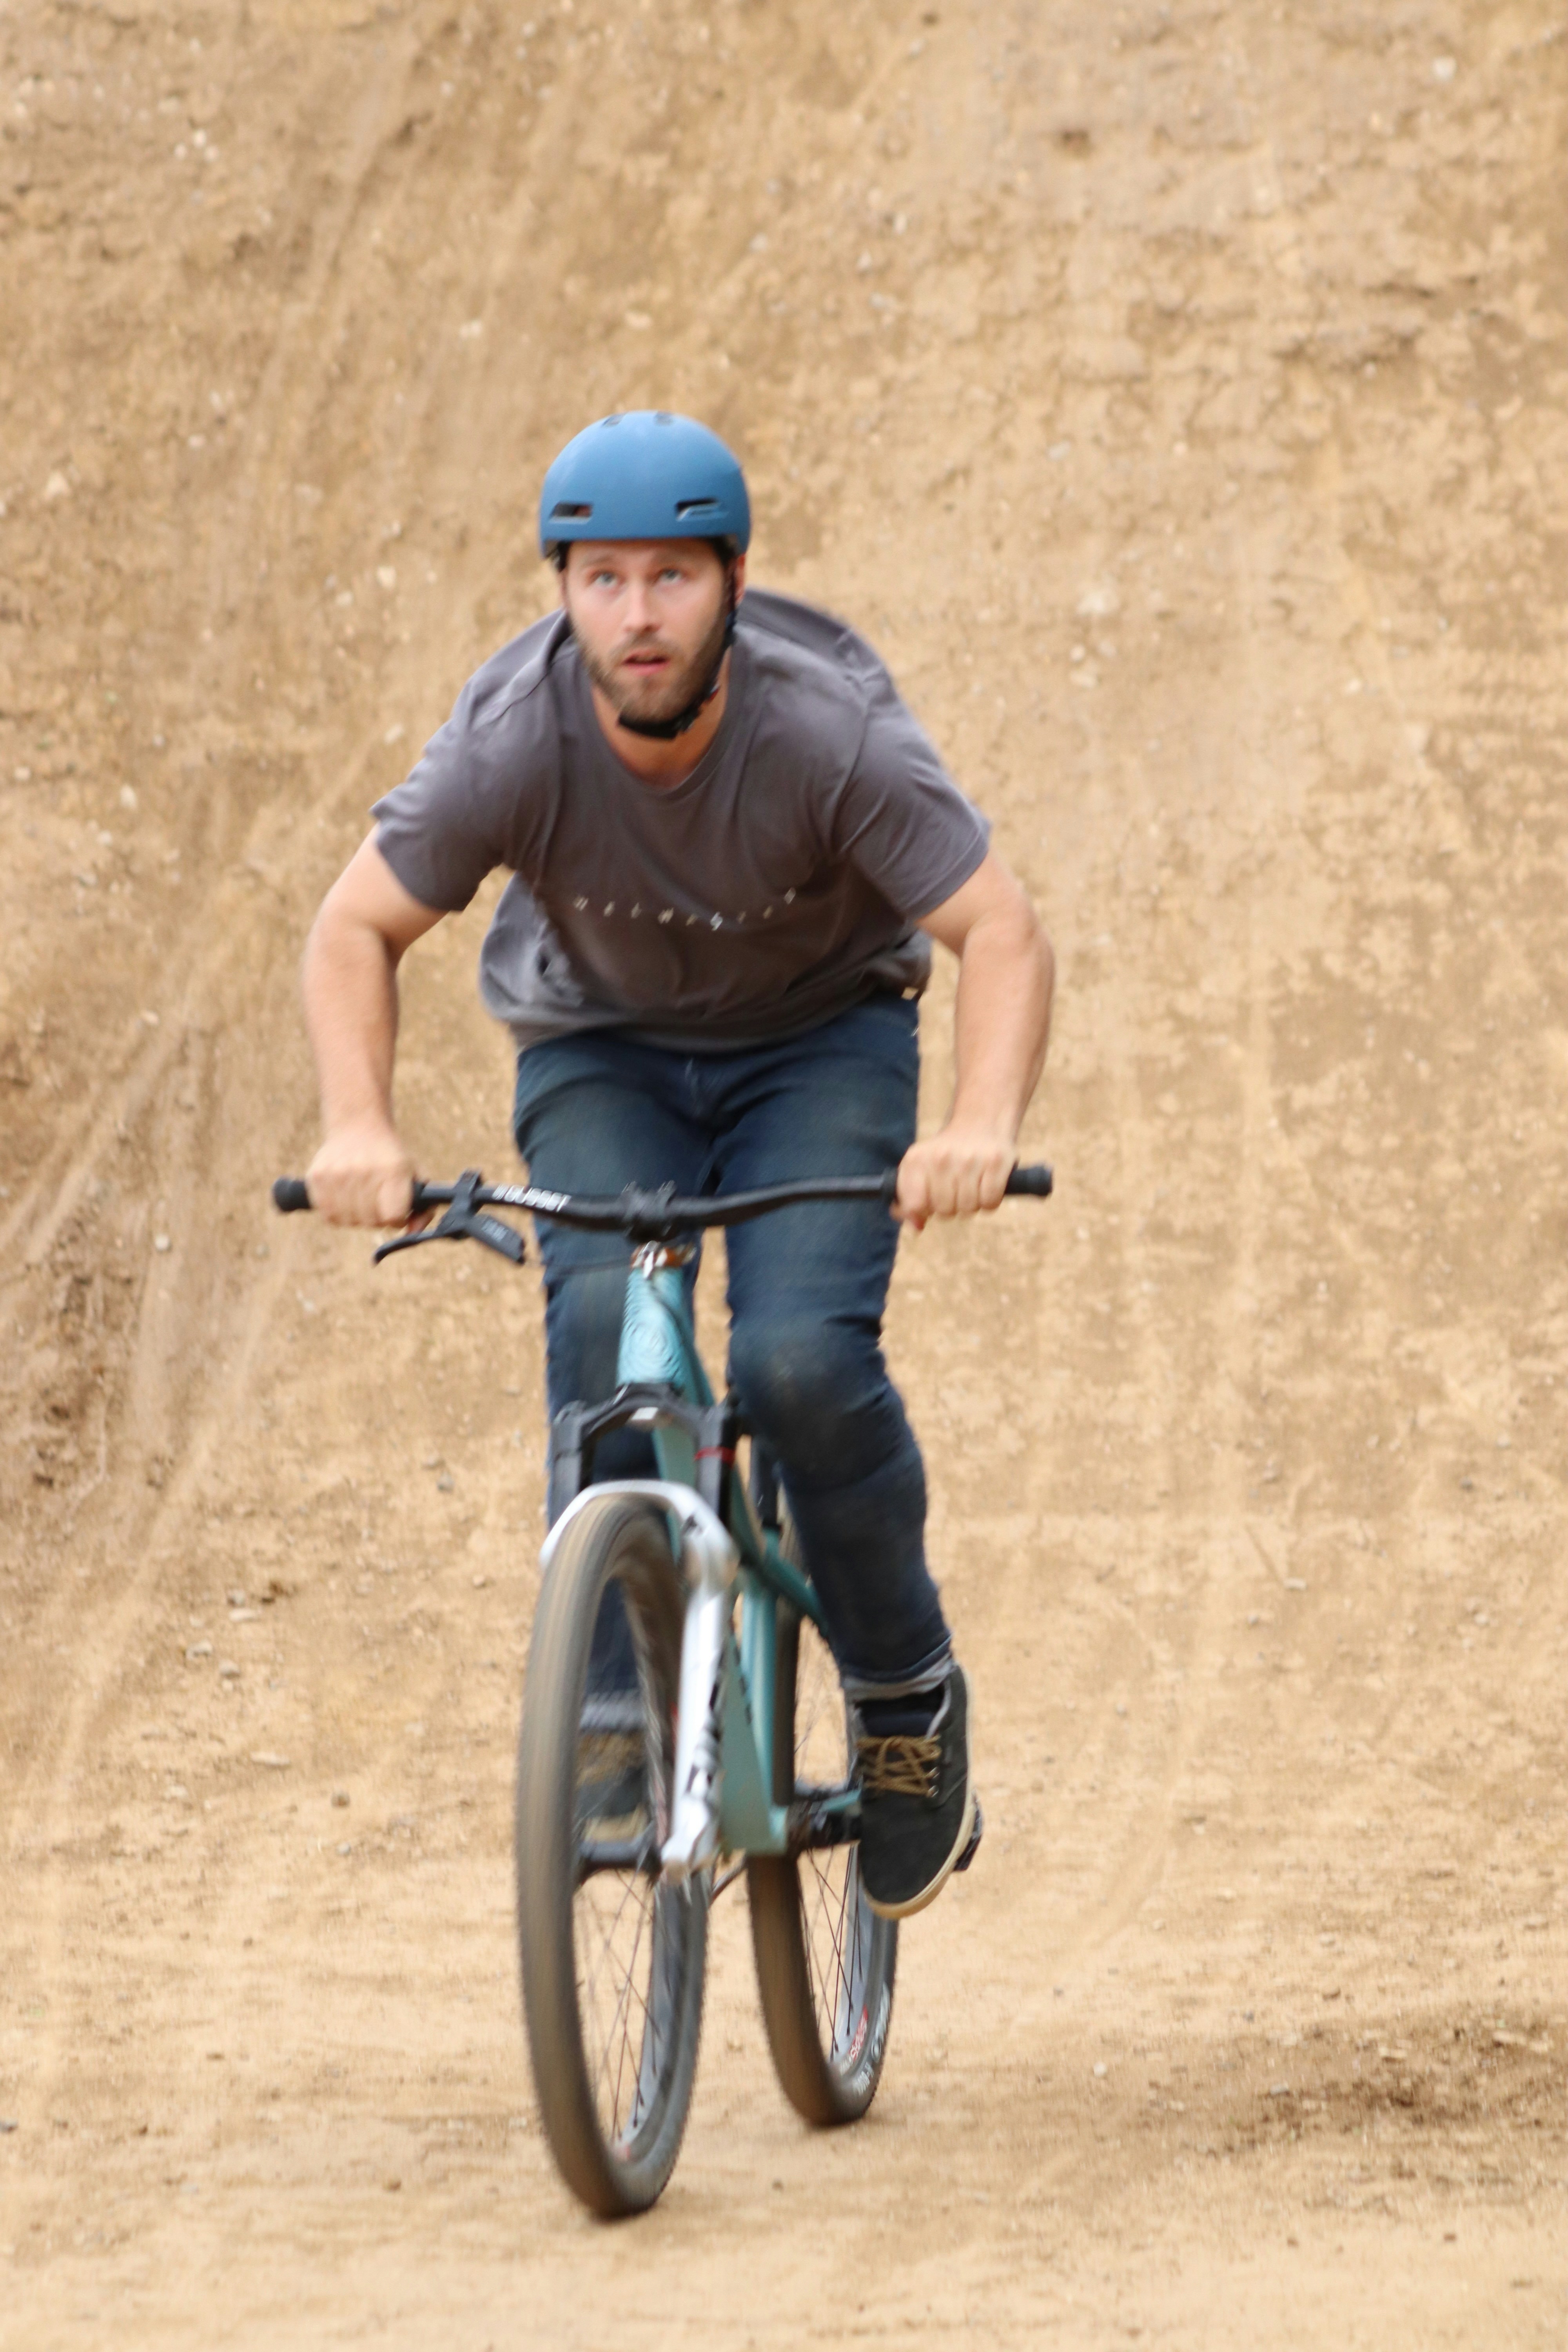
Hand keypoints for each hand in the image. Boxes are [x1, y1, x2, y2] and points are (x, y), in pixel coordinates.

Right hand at [304, 1119, 417, 1228]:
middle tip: (378, 1202)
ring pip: (349, 1221)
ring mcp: (337, 1174)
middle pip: (371, 1221)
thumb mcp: (415, 1174)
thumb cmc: (390, 1158)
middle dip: (378, 1218)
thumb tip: (414, 1232)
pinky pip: (329, 1216)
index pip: (393, 1215)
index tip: (396, 1208)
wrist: (358, 1126)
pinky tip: (345, 1199)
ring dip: (357, 1217)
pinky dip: (338, 1214)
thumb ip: (424, 1207)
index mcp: (393, 1170)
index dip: (397, 1217)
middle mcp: (364, 1171)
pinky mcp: (317, 1177)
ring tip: (361, 1199)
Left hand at [894, 1125, 1015, 1229]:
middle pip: (944, 1211)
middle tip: (955, 1190)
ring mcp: (970, 1160)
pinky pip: (990, 1202)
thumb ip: (908, 1199)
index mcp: (917, 1159)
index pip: (915, 1205)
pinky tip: (986, 1185)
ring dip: (971, 1204)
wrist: (980, 1121)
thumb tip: (916, 1227)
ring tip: (971, 1185)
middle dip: (950, 1207)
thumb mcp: (920, 1168)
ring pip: (968, 1209)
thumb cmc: (946, 1154)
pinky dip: (989, 1201)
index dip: (923, 1211)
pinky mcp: (997, 1162)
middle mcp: (941, 1157)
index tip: (929, 1204)